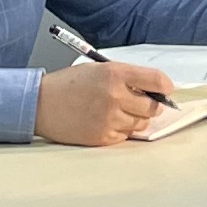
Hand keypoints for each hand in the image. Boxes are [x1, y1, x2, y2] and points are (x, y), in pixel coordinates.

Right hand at [37, 57, 181, 143]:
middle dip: (152, 105)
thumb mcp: (98, 69)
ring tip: (119, 111)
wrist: (40, 104)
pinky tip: (107, 121)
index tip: (165, 90)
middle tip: (144, 103)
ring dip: (136, 119)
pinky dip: (121, 130)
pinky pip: (125, 136)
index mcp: (115, 74)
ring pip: (141, 124)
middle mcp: (114, 96)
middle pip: (153, 107)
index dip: (165, 87)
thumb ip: (126, 77)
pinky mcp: (102, 136)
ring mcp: (109, 119)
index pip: (157, 81)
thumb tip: (154, 89)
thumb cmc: (68, 85)